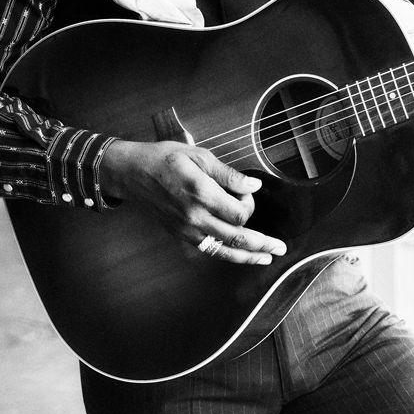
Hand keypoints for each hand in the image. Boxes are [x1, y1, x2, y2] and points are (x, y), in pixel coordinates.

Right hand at [99, 139, 286, 265]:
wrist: (132, 174)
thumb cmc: (165, 159)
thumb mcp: (199, 156)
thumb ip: (228, 175)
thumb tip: (253, 187)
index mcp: (202, 194)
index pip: (240, 213)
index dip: (250, 205)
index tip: (247, 193)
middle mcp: (195, 217)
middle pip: (237, 237)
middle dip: (262, 243)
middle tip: (281, 247)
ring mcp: (187, 230)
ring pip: (224, 250)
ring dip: (248, 256)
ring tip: (267, 257)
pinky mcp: (181, 235)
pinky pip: (209, 250)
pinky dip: (227, 255)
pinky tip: (241, 256)